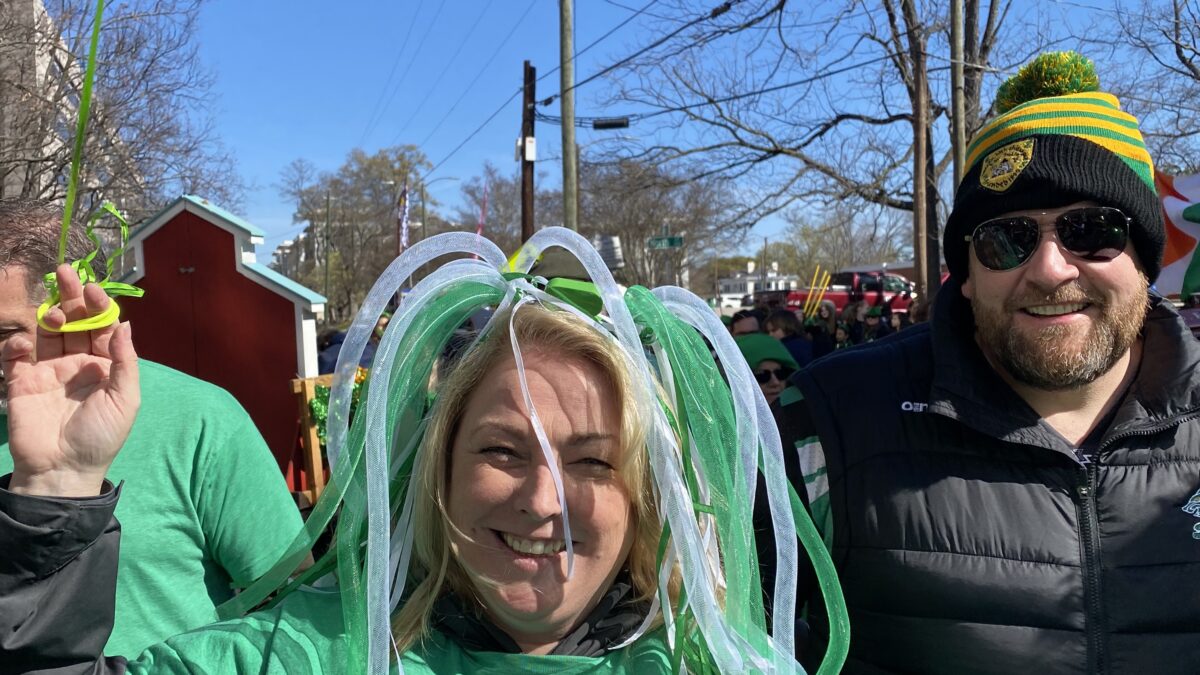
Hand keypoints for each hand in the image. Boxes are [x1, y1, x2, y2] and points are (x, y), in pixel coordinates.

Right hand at [3, 264, 139, 496]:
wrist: (62, 470)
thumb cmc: (100, 437)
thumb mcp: (126, 400)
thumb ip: (126, 362)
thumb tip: (126, 324)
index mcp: (106, 366)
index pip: (103, 327)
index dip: (98, 306)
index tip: (92, 288)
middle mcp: (77, 363)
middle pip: (74, 322)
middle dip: (71, 296)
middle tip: (65, 271)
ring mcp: (48, 370)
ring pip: (46, 331)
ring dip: (49, 314)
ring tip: (53, 310)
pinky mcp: (21, 381)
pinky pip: (16, 354)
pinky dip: (18, 343)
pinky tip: (26, 341)